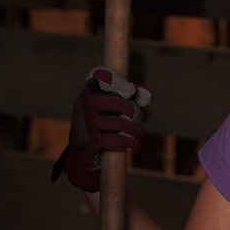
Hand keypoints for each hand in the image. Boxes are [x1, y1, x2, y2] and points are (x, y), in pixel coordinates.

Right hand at [51, 66, 151, 191]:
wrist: (83, 152)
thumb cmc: (102, 124)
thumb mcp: (113, 107)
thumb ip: (131, 97)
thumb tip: (146, 94)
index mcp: (90, 90)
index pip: (103, 76)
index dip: (119, 83)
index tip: (131, 93)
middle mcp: (86, 103)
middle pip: (120, 103)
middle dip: (134, 113)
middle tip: (137, 121)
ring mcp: (88, 121)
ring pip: (120, 123)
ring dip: (135, 130)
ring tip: (140, 133)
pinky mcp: (92, 139)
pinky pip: (117, 139)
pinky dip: (131, 142)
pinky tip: (137, 145)